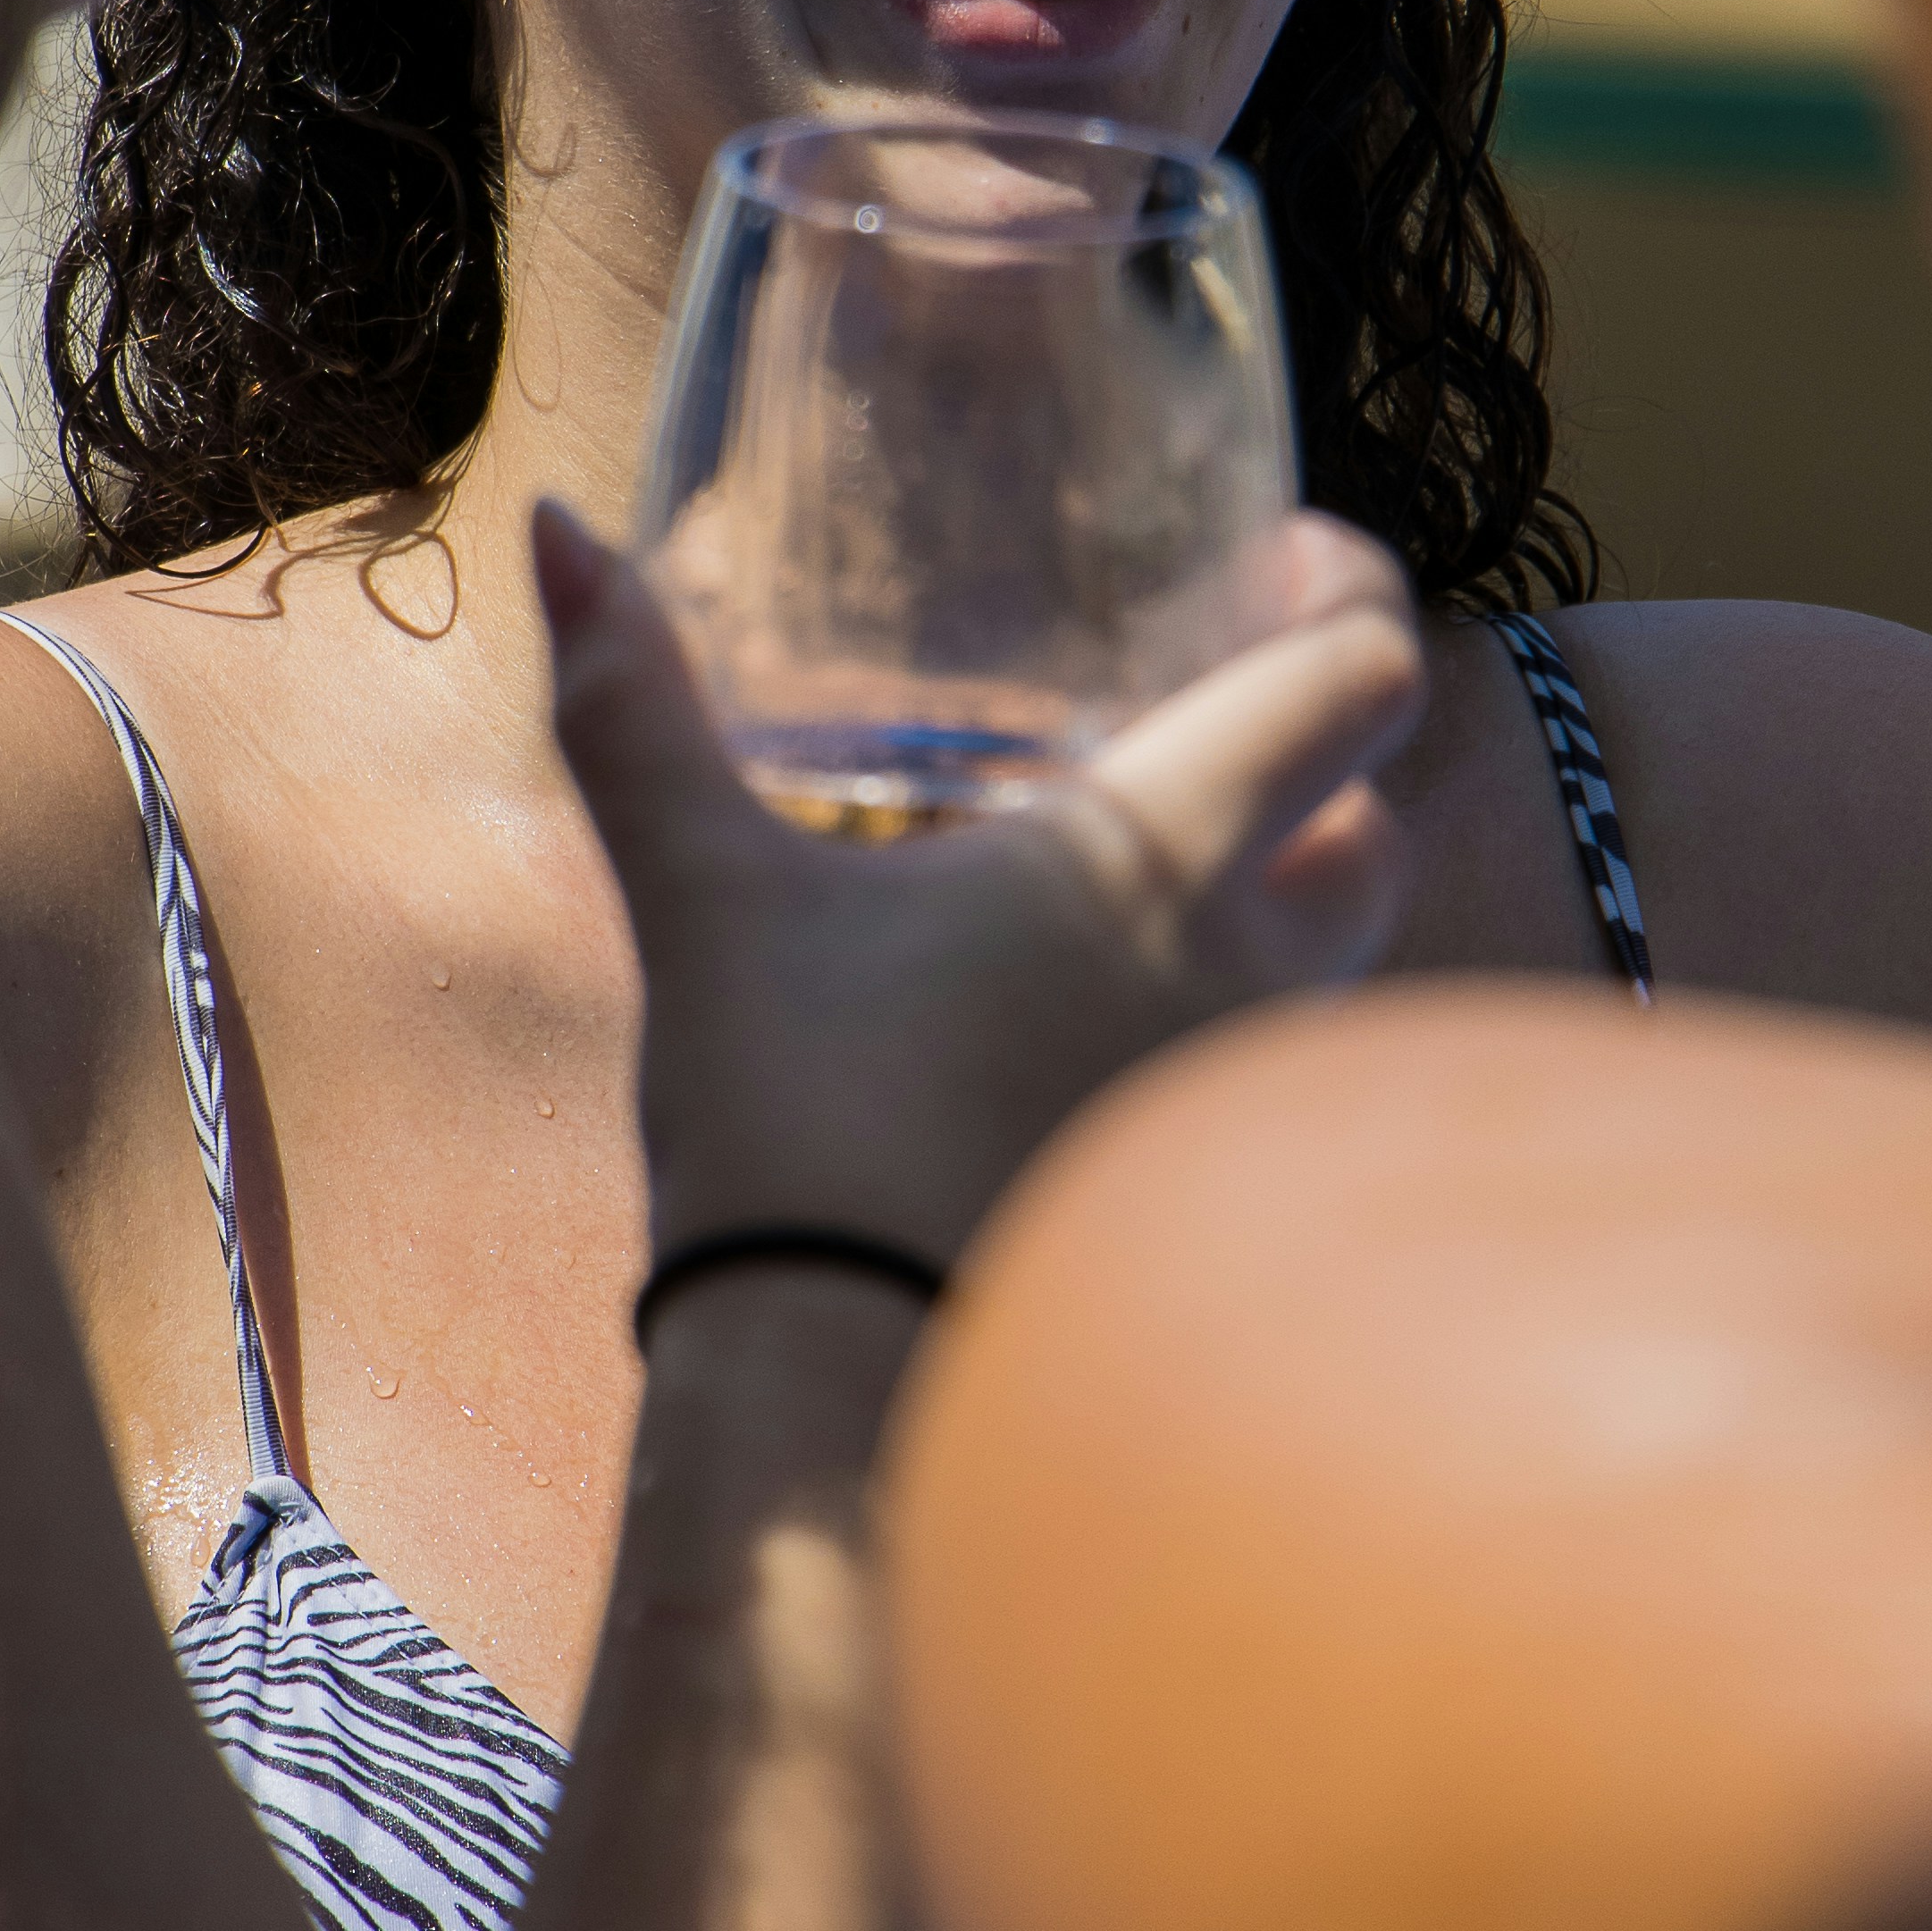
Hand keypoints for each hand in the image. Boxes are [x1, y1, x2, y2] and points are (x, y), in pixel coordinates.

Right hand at [537, 502, 1422, 1284]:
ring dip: (1268, 920)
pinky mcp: (1211, 1227)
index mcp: (1163, 857)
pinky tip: (1093, 1058)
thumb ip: (631, 711)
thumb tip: (557, 531)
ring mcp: (1242, 1114)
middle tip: (1217, 730)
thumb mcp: (700, 897)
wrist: (840, 1399)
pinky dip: (1210, 1050)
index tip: (1289, 565)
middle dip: (1324, 775)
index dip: (1353, 600)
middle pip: (1374, 838)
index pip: (1361, 685)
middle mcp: (1249, 978)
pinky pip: (1256, 1102)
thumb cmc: (793, 1128)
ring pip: (1326, 981)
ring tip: (1141, 895)